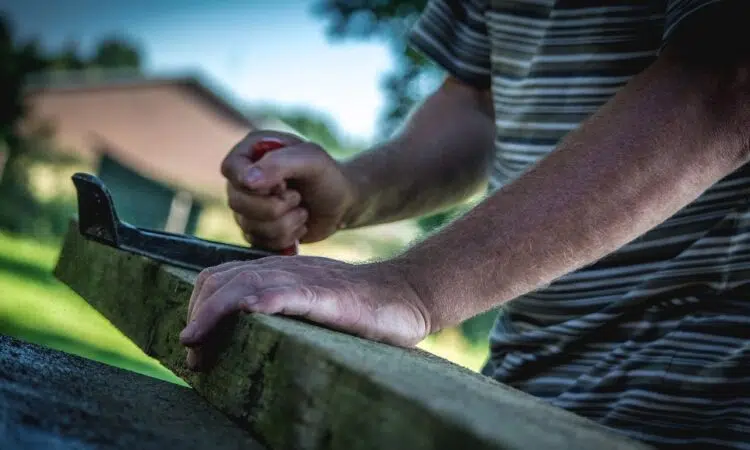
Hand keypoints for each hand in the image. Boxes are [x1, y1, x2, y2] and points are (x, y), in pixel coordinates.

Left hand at [178, 256, 430, 370]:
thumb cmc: (362, 308)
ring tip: (197, 343)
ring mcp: (306, 280)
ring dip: (214, 314)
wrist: (407, 292)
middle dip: (197, 316)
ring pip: (246, 284)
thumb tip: (245, 331)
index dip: (199, 307)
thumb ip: (281, 307)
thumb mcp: (312, 303)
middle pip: (222, 280)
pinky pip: (289, 293)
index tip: (193, 342)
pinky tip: (248, 312)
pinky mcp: (328, 295)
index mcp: (279, 274)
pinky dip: (262, 300)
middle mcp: (286, 271)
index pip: (221, 277)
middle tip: (192, 355)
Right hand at [221, 130, 356, 249]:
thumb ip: (279, 164)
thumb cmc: (328, 176)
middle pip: (237, 202)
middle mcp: (244, 179)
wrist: (343, 204)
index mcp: (252, 151)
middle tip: (298, 197)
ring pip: (249, 226)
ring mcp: (248, 206)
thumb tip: (246, 181)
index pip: (230, 168)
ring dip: (285, 222)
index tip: (282, 185)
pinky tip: (298, 225)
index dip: (252, 182)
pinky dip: (285, 237)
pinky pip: (259, 243)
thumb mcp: (311, 160)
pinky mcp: (256, 230)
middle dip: (275, 206)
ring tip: (302, 210)